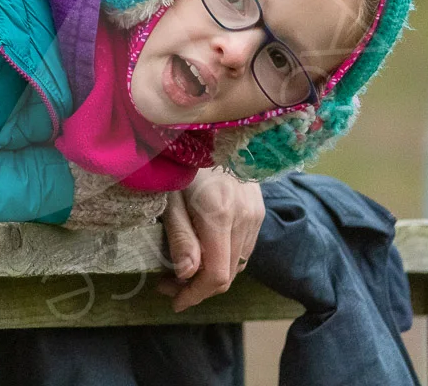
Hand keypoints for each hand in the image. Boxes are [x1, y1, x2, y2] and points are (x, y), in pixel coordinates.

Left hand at [155, 169, 264, 311]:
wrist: (207, 129)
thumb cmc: (179, 160)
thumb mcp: (169, 196)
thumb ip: (180, 236)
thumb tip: (186, 276)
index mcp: (219, 214)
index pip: (216, 274)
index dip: (194, 295)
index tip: (173, 299)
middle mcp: (244, 217)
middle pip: (228, 274)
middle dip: (198, 286)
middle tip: (169, 282)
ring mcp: (255, 213)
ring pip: (238, 263)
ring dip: (212, 273)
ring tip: (183, 267)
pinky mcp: (259, 208)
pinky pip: (244, 246)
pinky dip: (224, 256)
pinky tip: (204, 249)